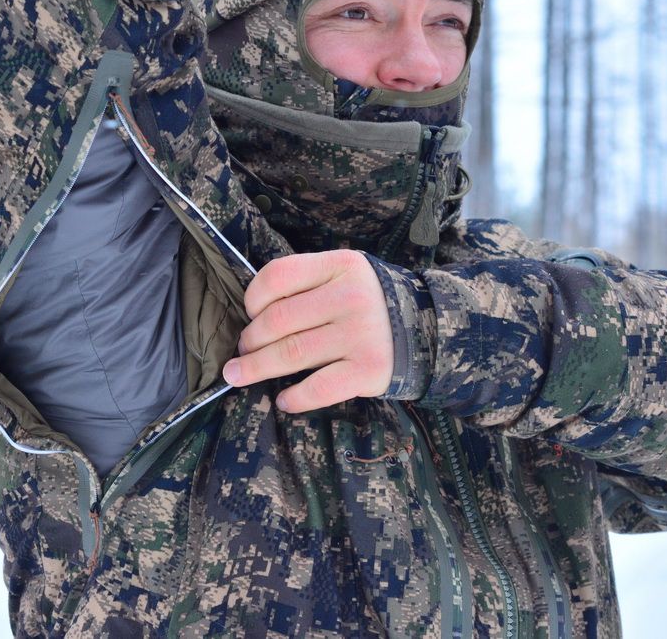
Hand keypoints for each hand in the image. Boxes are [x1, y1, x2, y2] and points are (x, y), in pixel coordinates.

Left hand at [222, 250, 393, 412]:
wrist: (427, 329)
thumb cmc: (369, 303)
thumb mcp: (344, 276)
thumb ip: (307, 285)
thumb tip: (251, 316)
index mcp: (340, 265)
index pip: (278, 275)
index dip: (252, 298)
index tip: (249, 314)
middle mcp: (350, 296)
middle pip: (278, 320)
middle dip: (250, 340)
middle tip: (242, 352)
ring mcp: (361, 334)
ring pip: (291, 354)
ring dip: (256, 368)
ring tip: (239, 376)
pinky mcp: (369, 369)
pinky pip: (318, 387)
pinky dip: (294, 397)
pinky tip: (284, 400)